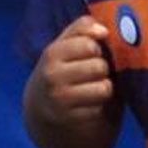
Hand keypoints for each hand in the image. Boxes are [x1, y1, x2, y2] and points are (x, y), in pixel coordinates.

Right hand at [27, 15, 114, 131]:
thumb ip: (82, 29)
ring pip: (104, 88)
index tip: (92, 53)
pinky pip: (101, 109)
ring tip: (94, 87)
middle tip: (94, 73)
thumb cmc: (61, 68)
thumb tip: (103, 30)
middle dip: (103, 69)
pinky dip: (100, 106)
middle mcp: (53, 76)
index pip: (90, 44)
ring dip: (105, 87)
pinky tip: (89, 104)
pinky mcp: (70, 119)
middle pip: (100, 66)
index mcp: (52, 53)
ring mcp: (60, 100)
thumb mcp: (64, 45)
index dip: (98, 48)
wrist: (42, 107)